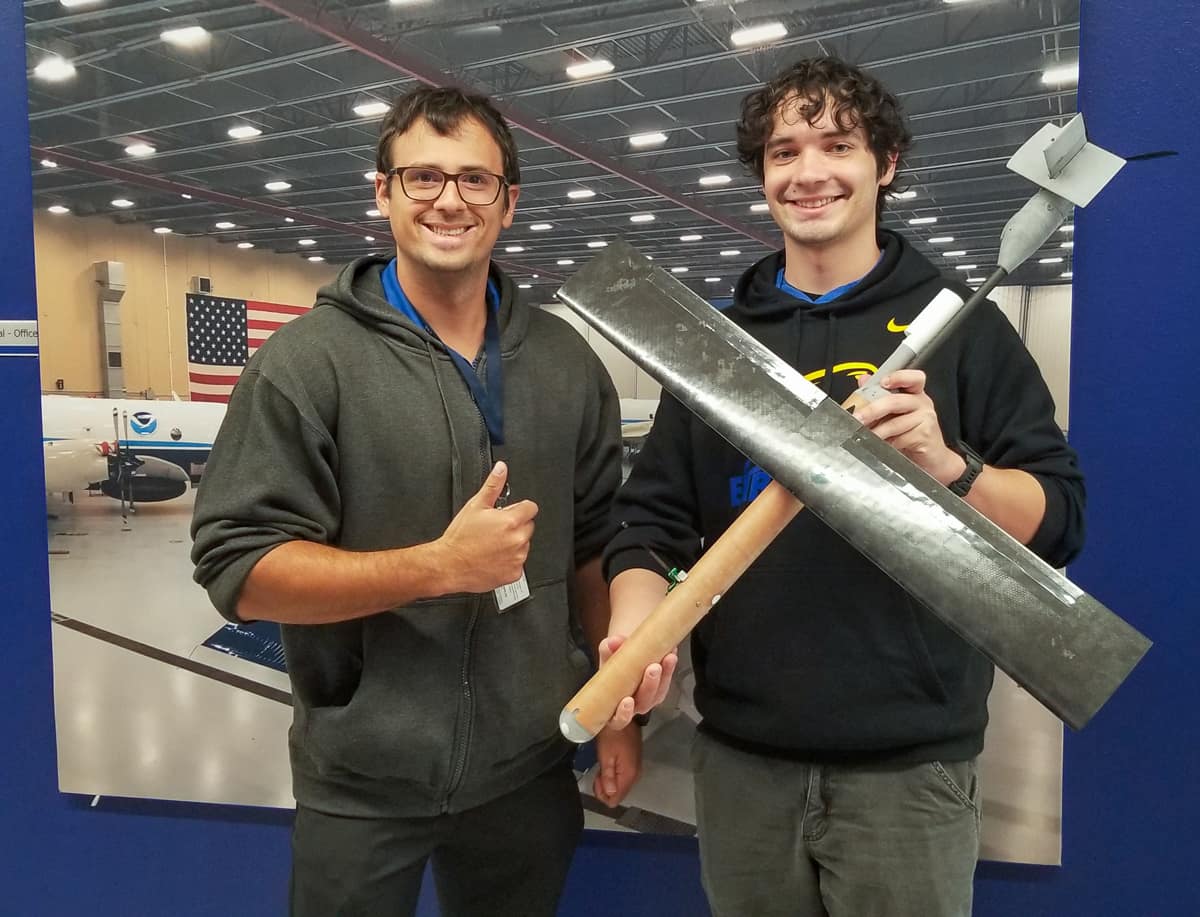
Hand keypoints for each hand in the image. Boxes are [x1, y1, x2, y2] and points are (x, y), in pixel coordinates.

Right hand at [437, 461, 537, 592]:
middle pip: (528, 526)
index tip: (509, 512)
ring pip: (524, 545)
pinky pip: (518, 563)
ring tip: (492, 544)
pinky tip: (493, 557)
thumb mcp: (475, 506)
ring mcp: (517, 558)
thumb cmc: (460, 538)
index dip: (519, 508)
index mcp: (511, 521)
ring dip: (513, 543)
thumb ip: (493, 485)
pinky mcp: (514, 573)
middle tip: (495, 529)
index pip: (531, 508)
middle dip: (515, 525)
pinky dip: (509, 560)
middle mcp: (518, 540)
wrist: (449, 564)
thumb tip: (501, 469)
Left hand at [593, 723, 641, 807]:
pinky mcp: (633, 762)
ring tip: (602, 766)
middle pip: (619, 794)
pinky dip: (613, 773)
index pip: (616, 799)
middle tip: (598, 773)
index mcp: (629, 774)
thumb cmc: (612, 733)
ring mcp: (635, 768)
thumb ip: (608, 777)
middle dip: (605, 787)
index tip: (597, 780)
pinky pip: (622, 776)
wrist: (622, 716)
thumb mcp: (605, 756)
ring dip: (608, 780)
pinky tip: (608, 763)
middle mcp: (636, 774)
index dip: (603, 794)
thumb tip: (610, 794)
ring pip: (620, 785)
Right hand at [598, 634, 677, 729]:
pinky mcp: (660, 685)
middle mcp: (633, 705)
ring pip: (658, 692)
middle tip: (653, 668)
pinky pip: (667, 680)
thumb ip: (608, 650)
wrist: (622, 653)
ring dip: (664, 675)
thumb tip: (612, 642)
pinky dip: (669, 667)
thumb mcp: (606, 655)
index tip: (627, 701)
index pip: (617, 720)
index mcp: (613, 707)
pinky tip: (671, 653)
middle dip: (649, 686)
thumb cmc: (610, 663)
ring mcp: (648, 696)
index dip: (623, 714)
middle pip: (643, 703)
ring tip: (667, 658)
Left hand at [854, 370, 964, 484]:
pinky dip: (887, 443)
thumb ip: (879, 395)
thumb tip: (863, 380)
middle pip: (896, 401)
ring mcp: (926, 419)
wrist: (931, 458)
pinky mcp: (925, 436)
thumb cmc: (911, 433)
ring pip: (895, 423)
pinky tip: (882, 446)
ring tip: (864, 436)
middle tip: (858, 418)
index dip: (898, 377)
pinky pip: (901, 439)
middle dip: (873, 410)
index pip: (912, 378)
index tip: (883, 382)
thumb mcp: (894, 413)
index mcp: (914, 393)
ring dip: (876, 431)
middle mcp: (922, 403)